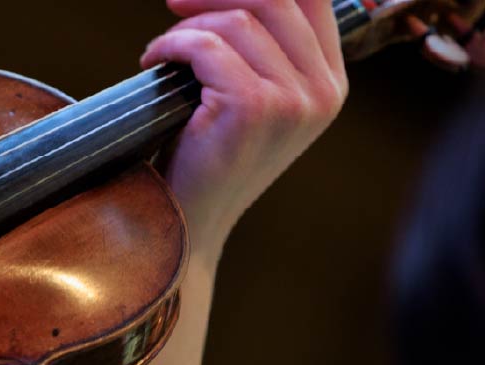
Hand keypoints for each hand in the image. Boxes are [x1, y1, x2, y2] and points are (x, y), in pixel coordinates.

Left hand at [141, 0, 347, 268]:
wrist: (189, 223)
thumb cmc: (209, 155)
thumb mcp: (252, 95)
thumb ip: (262, 44)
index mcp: (330, 83)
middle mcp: (322, 91)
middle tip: (175, 3)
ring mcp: (293, 100)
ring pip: (237, 20)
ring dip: (187, 27)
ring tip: (164, 53)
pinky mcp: (254, 107)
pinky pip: (206, 45)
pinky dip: (171, 45)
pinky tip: (154, 62)